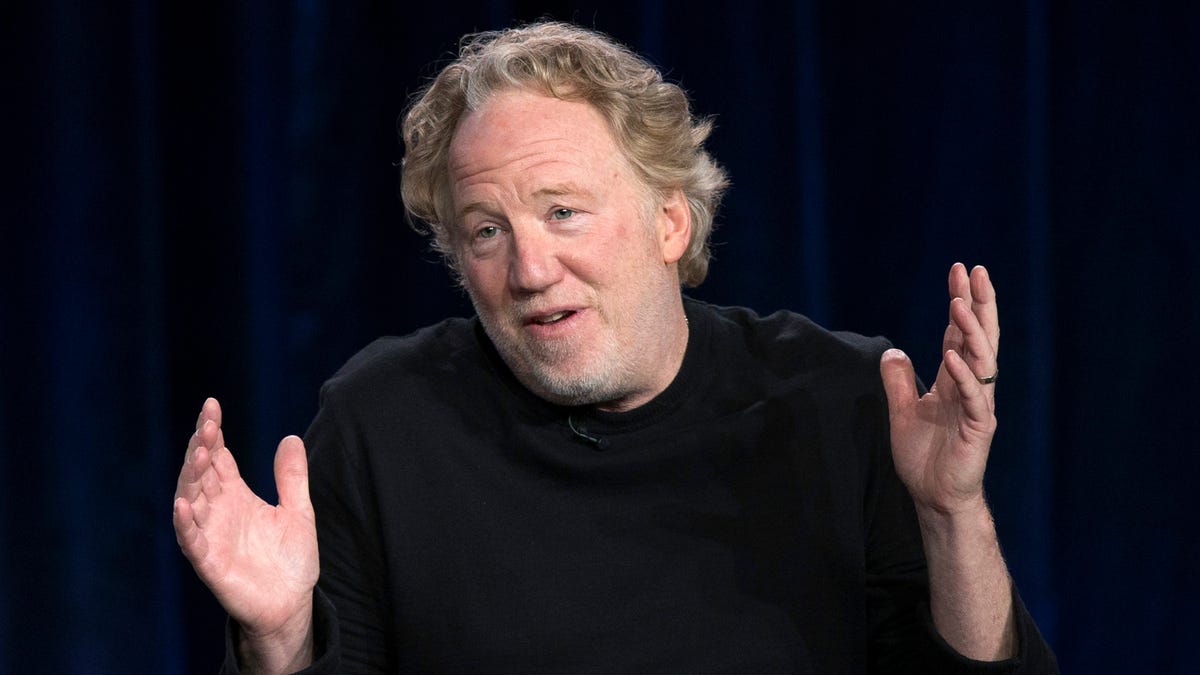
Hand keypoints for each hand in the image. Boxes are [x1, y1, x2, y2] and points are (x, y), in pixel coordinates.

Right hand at [173, 398, 318, 669]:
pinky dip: (186, 522)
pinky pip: (192, 540)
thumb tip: (290, 437)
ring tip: (199, 454)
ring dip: (192, 478)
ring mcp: (210, 535)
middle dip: (202, 448)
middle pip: (202, 472)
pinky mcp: (209, 562)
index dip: (213, 432)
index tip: (212, 405)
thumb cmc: (290, 559)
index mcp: (236, 495)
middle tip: (207, 425)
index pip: (219, 457)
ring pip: (192, 500)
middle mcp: (218, 511)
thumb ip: (292, 477)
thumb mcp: (298, 511)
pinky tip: (183, 503)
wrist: (291, 604)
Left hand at [880, 263, 999, 515]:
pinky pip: (972, 397)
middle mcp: (970, 387)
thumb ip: (898, 382)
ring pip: (981, 360)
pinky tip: (952, 356)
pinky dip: (963, 375)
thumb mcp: (902, 412)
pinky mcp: (978, 428)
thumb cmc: (924, 458)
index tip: (958, 271)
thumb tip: (893, 352)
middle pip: (978, 337)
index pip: (959, 333)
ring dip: (970, 331)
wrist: (935, 498)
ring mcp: (977, 406)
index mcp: (954, 380)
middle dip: (978, 303)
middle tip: (976, 270)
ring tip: (959, 303)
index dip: (959, 302)